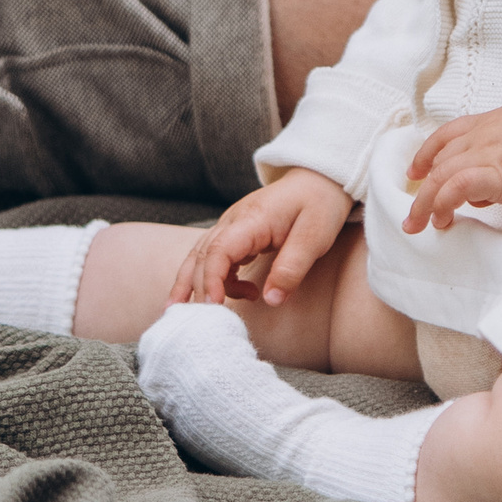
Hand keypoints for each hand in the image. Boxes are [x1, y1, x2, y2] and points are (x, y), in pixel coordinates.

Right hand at [168, 168, 353, 307]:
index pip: (219, 250)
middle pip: (204, 256)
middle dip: (197, 289)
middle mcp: (233, 221)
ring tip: (182, 313)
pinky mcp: (235, 234)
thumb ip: (292, 268)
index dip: (211, 280)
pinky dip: (210, 279)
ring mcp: (232, 226)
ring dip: (190, 284)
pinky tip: (224, 298)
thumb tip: (271, 300)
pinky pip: (213, 257)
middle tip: (201, 322)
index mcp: (252, 219)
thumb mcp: (314, 237)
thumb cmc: (319, 205)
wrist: (320, 179)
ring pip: (201, 255)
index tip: (213, 306)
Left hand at [402, 104, 501, 231]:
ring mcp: (494, 151)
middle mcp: (488, 132)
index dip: (427, 153)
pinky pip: (460, 185)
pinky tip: (444, 218)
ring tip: (422, 225)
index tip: (416, 172)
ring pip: (442, 173)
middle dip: (422, 189)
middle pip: (441, 158)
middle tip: (414, 216)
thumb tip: (484, 191)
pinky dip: (444, 202)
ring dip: (426, 202)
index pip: (450, 133)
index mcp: (496, 121)